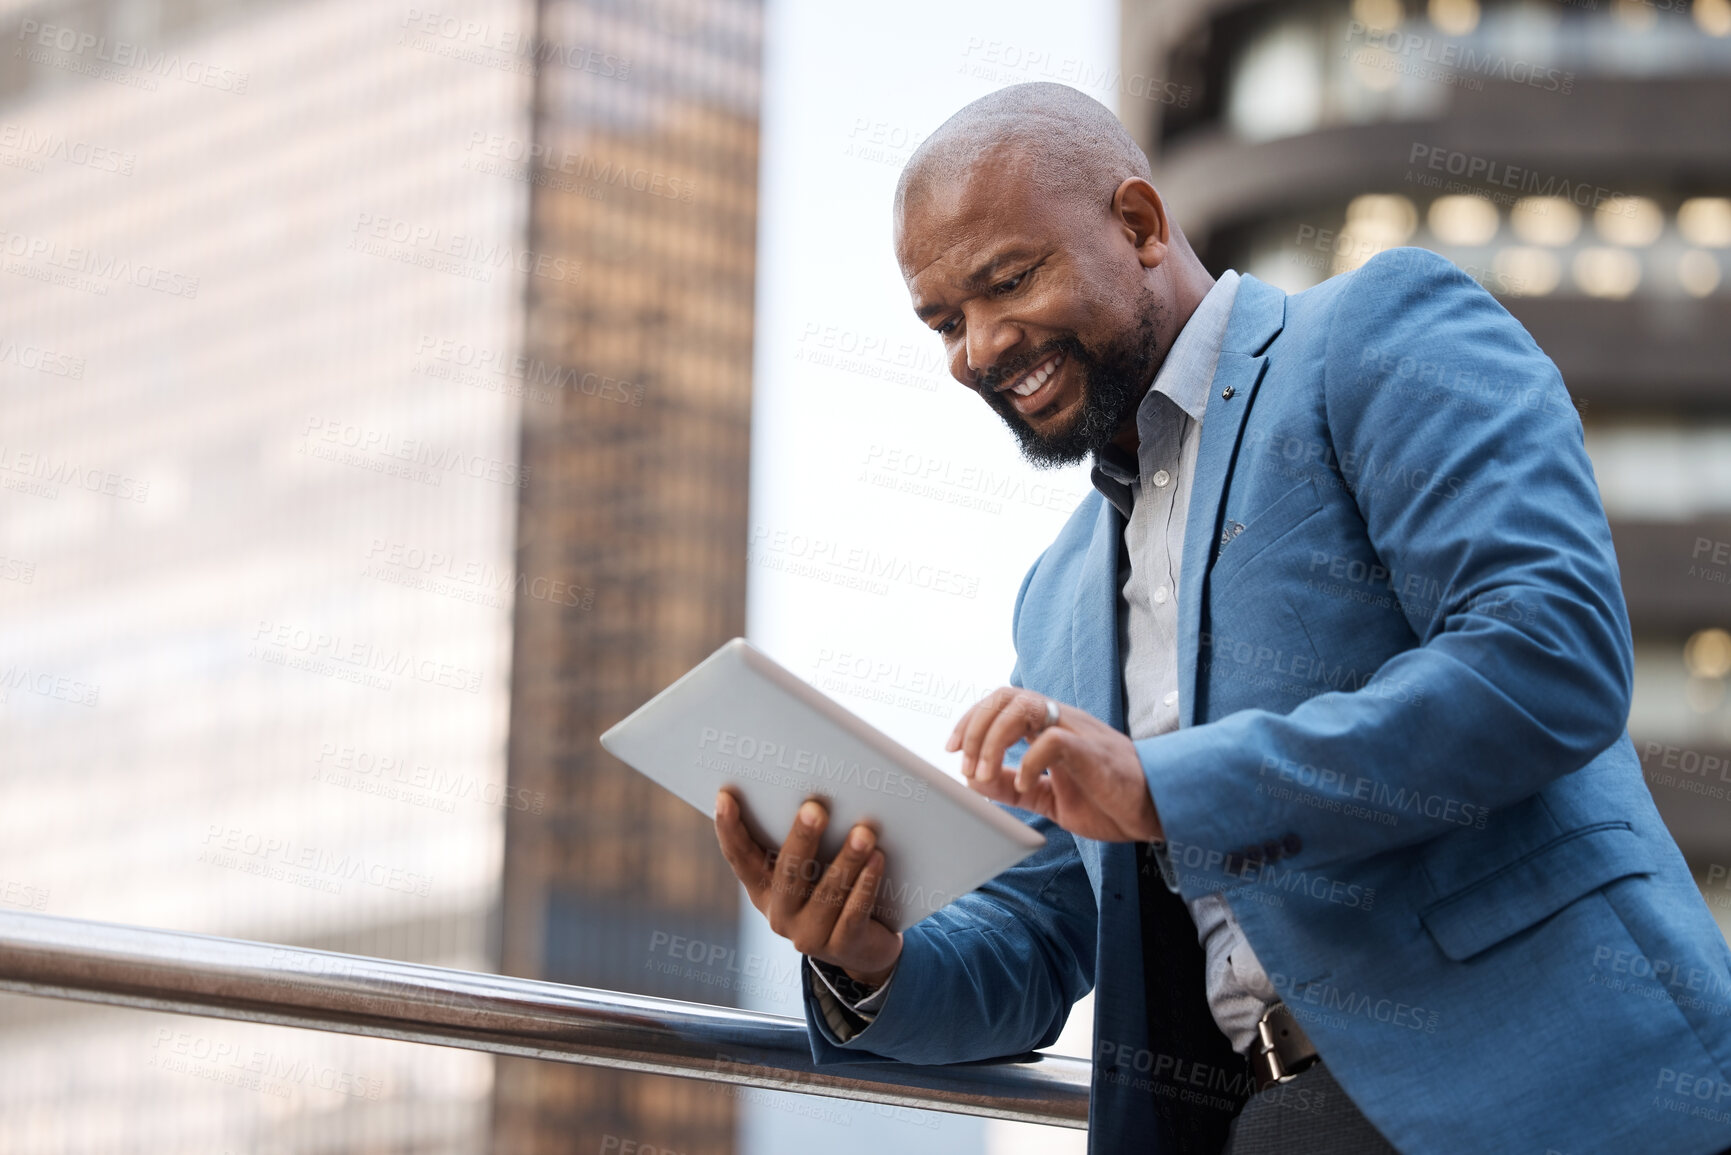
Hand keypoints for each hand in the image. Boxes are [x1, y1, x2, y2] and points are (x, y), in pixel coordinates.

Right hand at [713, 792, 903, 985]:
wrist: (865, 947)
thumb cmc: (833, 893)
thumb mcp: (811, 871)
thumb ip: (804, 844)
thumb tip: (814, 797)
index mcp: (764, 890)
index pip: (740, 858)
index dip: (729, 829)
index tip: (725, 796)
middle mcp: (780, 915)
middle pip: (788, 873)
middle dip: (802, 838)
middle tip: (815, 808)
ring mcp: (810, 935)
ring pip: (828, 893)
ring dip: (847, 859)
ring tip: (864, 832)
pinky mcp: (843, 947)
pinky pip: (854, 912)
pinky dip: (866, 884)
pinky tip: (877, 859)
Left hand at [946, 687, 1161, 842]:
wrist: (1158, 811)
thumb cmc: (1109, 800)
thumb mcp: (1049, 796)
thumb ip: (1014, 786)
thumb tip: (974, 781)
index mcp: (1050, 726)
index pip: (1000, 703)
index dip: (970, 721)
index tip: (951, 750)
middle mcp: (1061, 720)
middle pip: (1004, 697)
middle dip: (974, 727)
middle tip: (964, 763)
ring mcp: (1077, 731)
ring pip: (1022, 708)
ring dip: (991, 740)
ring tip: (984, 773)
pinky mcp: (1092, 751)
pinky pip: (1050, 741)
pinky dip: (1027, 762)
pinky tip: (1026, 784)